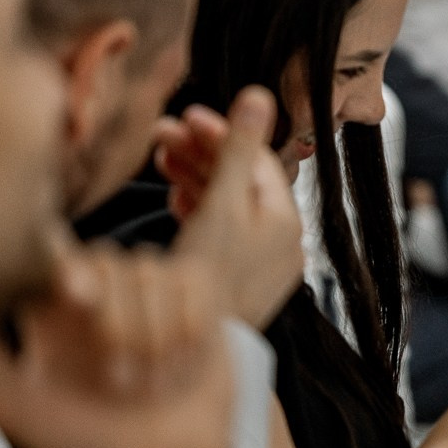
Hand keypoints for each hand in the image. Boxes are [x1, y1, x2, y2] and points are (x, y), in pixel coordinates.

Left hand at [0, 244, 234, 447]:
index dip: (66, 264)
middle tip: (118, 379)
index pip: (53, 253)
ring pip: (151, 270)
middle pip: (106, 260)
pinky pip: (194, 278)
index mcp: (54, 314)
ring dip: (157, 333)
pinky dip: (193, 320)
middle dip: (118, 321)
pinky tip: (185, 357)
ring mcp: (151, 296)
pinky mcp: (197, 300)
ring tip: (153, 382)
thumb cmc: (87, 446)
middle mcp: (102, 298)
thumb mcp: (17, 410)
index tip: (75, 293)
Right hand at [168, 86, 304, 328]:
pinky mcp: (236, 279)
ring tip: (159, 159)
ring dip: (195, 178)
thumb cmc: (208, 277)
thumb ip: (238, 150)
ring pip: (228, 207)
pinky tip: (175, 195)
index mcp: (287, 221)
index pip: (258, 162)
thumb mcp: (222, 204)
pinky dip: (198, 211)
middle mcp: (282, 242)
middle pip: (242, 183)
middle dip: (202, 154)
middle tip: (160, 134)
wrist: (190, 352)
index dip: (222, 133)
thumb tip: (260, 95)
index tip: (184, 116)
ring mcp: (260, 263)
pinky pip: (221, 234)